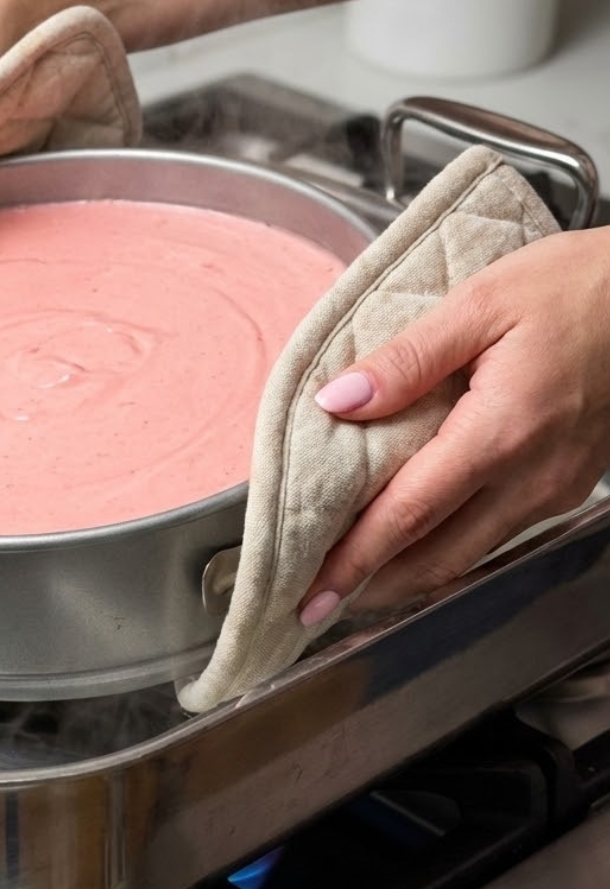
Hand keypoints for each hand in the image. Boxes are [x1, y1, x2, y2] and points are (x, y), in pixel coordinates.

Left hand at [299, 225, 609, 624]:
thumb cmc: (577, 288)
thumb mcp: (481, 302)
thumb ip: (406, 360)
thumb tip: (337, 401)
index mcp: (502, 432)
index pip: (410, 515)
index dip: (355, 560)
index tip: (312, 595)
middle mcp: (532, 477)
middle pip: (438, 557)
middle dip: (372, 586)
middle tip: (316, 601)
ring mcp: (555, 488)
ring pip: (468, 555)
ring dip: (407, 575)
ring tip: (351, 579)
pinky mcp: (566, 486)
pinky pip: (494, 534)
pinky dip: (445, 548)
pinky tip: (411, 540)